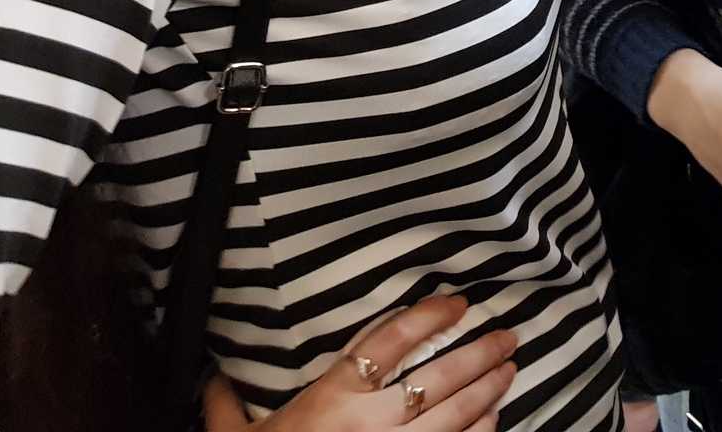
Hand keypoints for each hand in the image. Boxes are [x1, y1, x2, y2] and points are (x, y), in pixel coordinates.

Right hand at [202, 295, 515, 430]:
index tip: (458, 301)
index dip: (429, 315)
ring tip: (509, 369)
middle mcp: (367, 422)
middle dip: (479, 353)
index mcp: (330, 398)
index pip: (389, 340)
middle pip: (438, 377)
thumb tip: (212, 380)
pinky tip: (493, 420)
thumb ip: (226, 406)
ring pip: (453, 414)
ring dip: (487, 389)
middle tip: (508, 336)